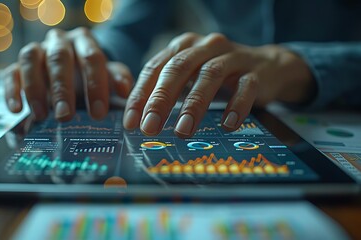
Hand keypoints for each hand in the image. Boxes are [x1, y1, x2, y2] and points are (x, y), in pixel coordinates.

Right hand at [4, 27, 132, 120]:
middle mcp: (59, 41)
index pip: (92, 58)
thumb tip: (125, 90)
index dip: (95, 85)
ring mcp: (37, 51)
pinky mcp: (18, 64)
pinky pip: (10, 73)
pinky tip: (17, 110)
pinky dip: (12, 90)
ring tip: (41, 116)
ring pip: (30, 60)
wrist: (70, 66)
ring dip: (35, 89)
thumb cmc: (90, 73)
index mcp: (84, 41)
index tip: (98, 113)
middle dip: (62, 88)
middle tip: (65, 116)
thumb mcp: (107, 75)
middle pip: (59, 58)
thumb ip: (117, 79)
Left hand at [123, 33, 313, 137]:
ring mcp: (232, 57)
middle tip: (149, 127)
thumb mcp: (190, 76)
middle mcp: (206, 46)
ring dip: (194, 104)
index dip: (141, 95)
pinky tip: (228, 125)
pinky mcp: (255, 72)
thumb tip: (138, 118)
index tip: (131, 123)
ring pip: (209, 75)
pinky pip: (246, 88)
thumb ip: (166, 89)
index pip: (155, 67)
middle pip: (178, 68)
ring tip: (183, 130)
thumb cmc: (219, 75)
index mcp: (184, 45)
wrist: (267, 66)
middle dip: (161, 99)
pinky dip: (236, 106)